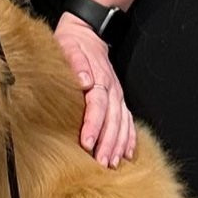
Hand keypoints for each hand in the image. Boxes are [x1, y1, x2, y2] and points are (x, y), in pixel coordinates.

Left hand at [52, 15, 136, 167]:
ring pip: (123, 123)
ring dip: (119, 144)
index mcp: (99, 78)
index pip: (98, 105)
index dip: (93, 126)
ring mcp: (117, 95)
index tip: (88, 143)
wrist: (88, 34)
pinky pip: (128, 120)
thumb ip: (75, 62)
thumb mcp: (68, 46)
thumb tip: (84, 80)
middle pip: (113, 119)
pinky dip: (129, 138)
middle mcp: (112, 89)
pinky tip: (127, 153)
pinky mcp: (119, 99)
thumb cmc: (73, 44)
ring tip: (113, 163)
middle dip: (109, 143)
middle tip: (102, 163)